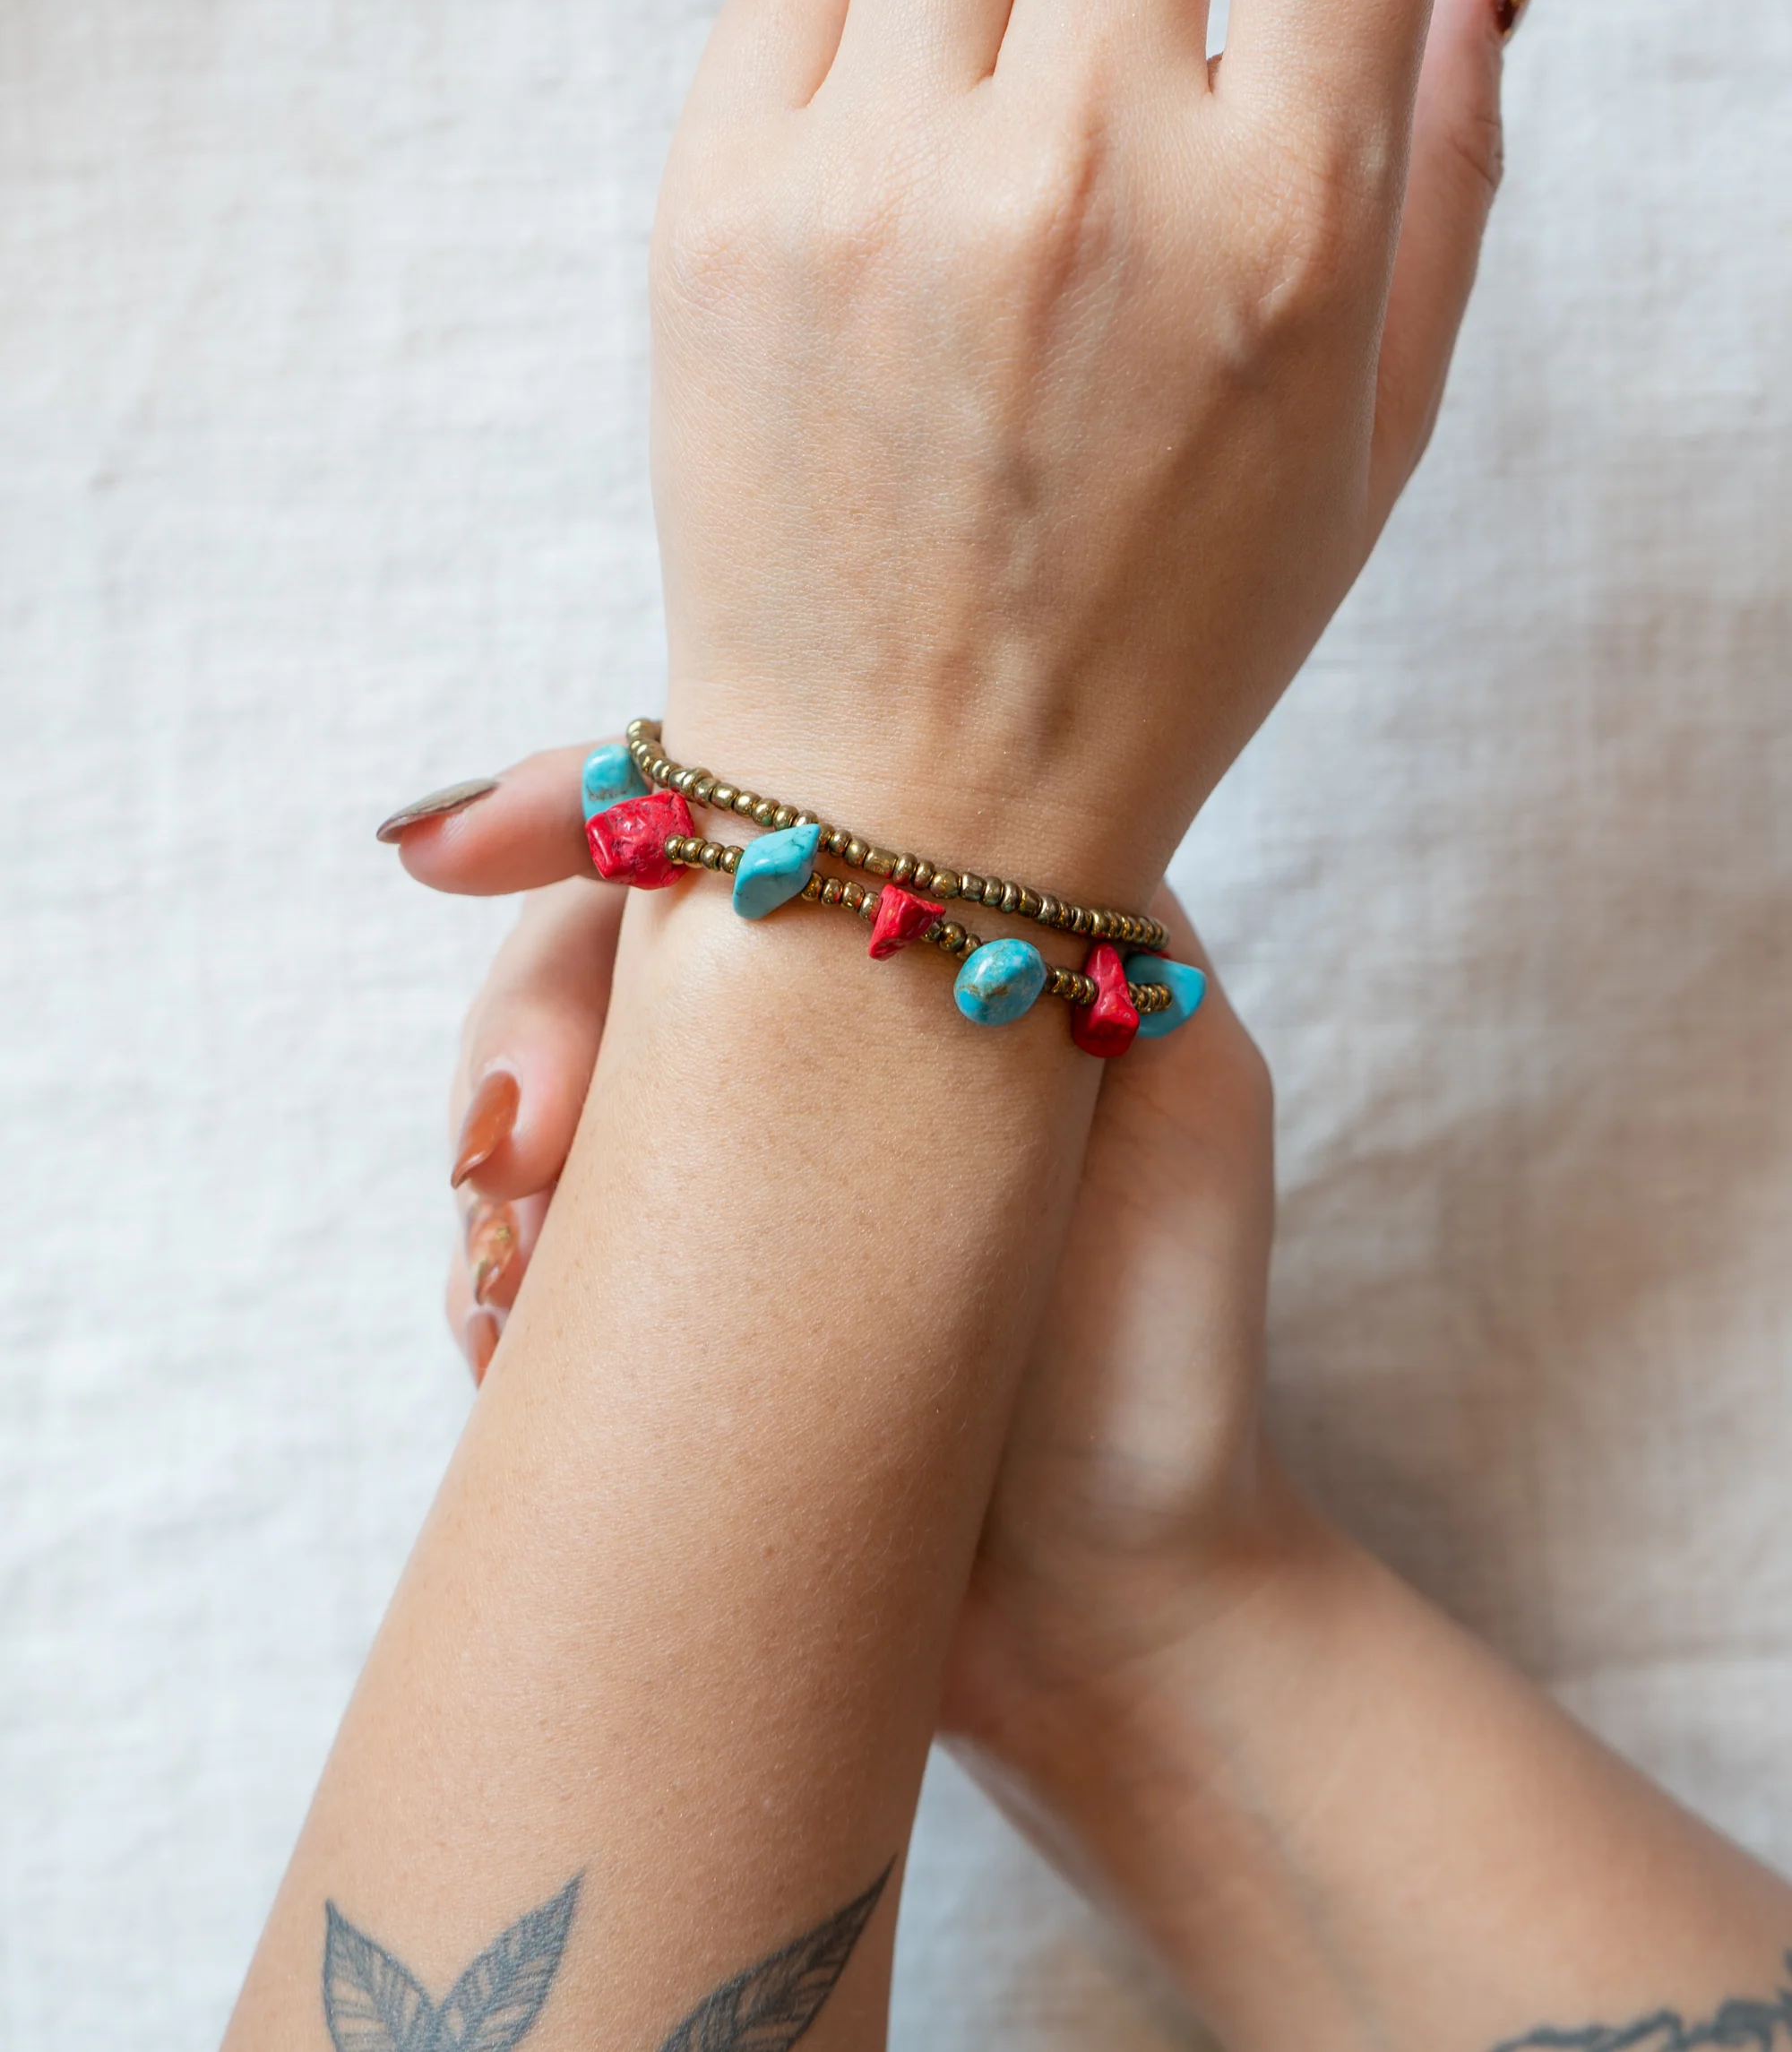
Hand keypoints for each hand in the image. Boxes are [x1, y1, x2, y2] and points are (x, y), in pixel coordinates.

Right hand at [399, 754, 1275, 1742]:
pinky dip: (500, 1282)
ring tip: (521, 1288)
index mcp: (929, 956)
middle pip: (606, 940)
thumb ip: (1096, 915)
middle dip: (527, 1022)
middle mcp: (819, 1040)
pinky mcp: (675, 1294)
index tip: (459, 850)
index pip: (735, 819)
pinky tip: (508, 1341)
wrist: (1118, 1612)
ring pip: (546, 1090)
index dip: (579, 801)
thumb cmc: (1162, 1342)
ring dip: (498, 1169)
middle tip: (521, 1157)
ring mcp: (733, 1170)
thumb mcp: (1185, 1081)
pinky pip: (536, 1241)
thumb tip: (977, 762)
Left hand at [651, 0, 1544, 890]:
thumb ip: (1442, 159)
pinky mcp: (720, 208)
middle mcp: (1086, 171)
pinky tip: (888, 159)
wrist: (905, 807)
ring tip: (1009, 74)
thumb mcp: (1366, 441)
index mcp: (1282, 230)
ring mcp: (884, 184)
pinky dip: (856, 14)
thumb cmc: (1156, 640)